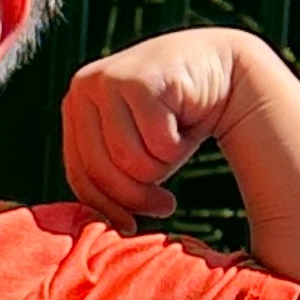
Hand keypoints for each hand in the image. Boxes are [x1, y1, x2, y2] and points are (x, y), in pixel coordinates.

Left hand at [62, 28, 258, 223]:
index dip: (107, 209)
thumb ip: (109, 174)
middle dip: (137, 197)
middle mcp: (84, 87)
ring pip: (130, 160)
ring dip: (162, 166)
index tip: (131, 227)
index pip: (80, 175)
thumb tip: (94, 228)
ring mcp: (110, 78)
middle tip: (165, 205)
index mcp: (75, 107)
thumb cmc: (175, 121)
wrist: (224, 71)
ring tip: (174, 146)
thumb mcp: (134, 150)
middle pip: (102, 172)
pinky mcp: (141, 78)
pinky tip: (187, 122)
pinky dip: (178, 145)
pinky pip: (157, 142)